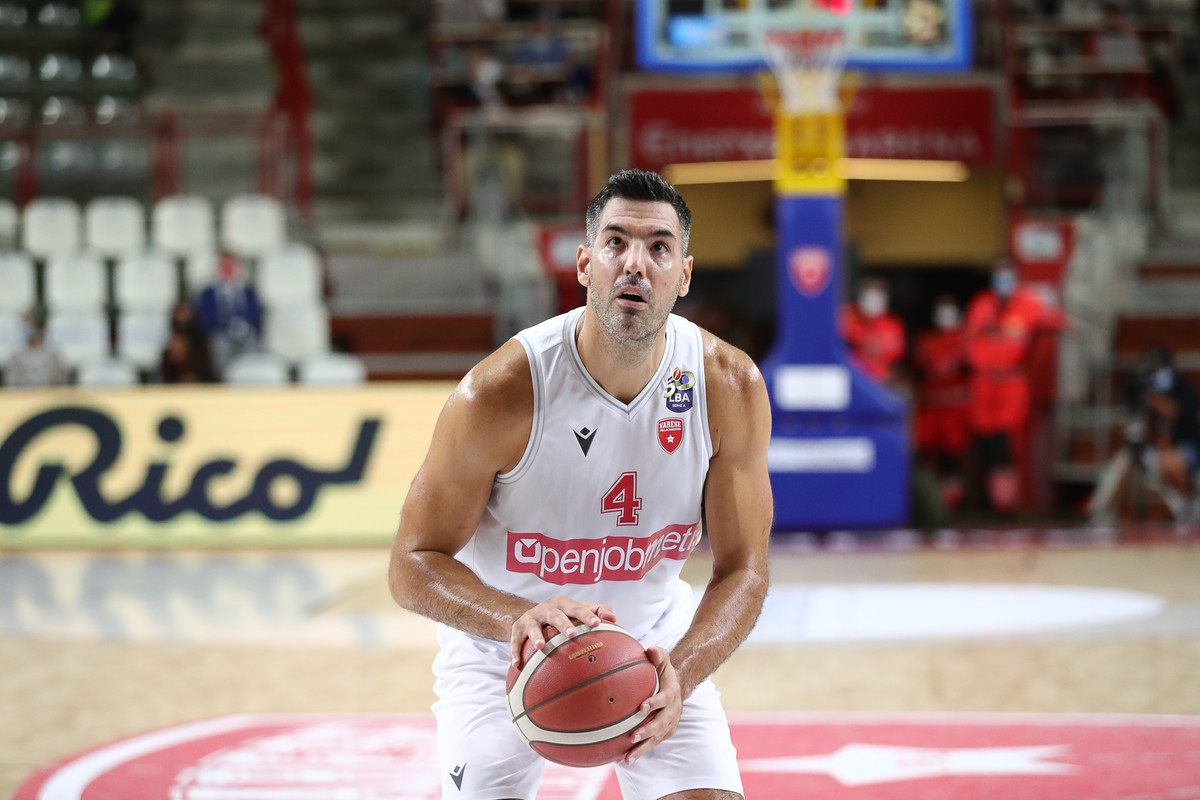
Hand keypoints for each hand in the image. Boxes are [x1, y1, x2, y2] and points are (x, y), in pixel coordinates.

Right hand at [509, 595, 615, 667]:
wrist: (531, 615)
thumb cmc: (563, 615)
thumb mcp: (578, 611)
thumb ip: (596, 611)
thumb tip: (614, 618)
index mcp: (563, 604)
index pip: (577, 608)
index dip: (587, 615)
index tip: (597, 624)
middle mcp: (546, 608)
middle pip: (555, 614)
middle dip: (563, 623)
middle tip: (571, 634)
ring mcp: (531, 618)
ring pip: (533, 626)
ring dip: (536, 635)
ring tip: (542, 646)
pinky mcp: (517, 628)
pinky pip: (515, 640)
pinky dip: (515, 651)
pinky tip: (517, 664)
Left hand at [624, 646, 681, 764]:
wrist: (674, 685)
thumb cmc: (662, 670)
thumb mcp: (662, 658)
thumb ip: (657, 654)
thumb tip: (649, 649)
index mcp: (672, 692)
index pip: (665, 699)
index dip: (655, 703)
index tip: (642, 707)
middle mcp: (673, 710)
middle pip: (662, 723)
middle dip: (648, 731)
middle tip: (633, 736)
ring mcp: (669, 723)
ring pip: (656, 739)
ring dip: (642, 749)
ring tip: (627, 758)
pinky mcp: (664, 733)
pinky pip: (652, 744)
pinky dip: (639, 752)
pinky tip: (623, 760)